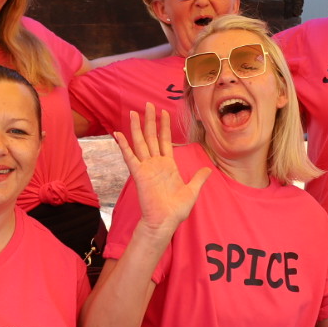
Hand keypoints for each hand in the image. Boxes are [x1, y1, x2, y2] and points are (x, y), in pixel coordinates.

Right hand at [113, 103, 207, 234]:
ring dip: (137, 127)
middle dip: (149, 121)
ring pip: (140, 143)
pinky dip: (123, 145)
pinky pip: (130, 157)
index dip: (164, 126)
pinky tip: (118, 134)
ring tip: (134, 112)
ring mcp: (146, 168)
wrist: (166, 221)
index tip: (164, 112)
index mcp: (167, 165)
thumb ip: (198, 178)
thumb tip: (208, 170)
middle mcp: (155, 163)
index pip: (165, 140)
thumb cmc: (176, 209)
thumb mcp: (192, 190)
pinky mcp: (139, 174)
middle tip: (147, 104)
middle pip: (151, 137)